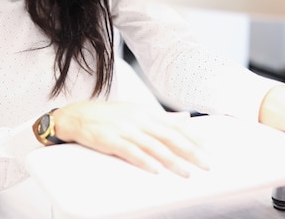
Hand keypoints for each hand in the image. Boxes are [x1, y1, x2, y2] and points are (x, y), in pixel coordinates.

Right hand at [53, 101, 209, 176]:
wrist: (76, 115)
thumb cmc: (107, 115)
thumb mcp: (136, 111)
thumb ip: (162, 117)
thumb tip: (185, 117)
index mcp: (145, 112)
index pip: (174, 125)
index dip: (193, 137)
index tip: (208, 149)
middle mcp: (137, 119)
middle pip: (168, 136)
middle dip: (190, 151)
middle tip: (205, 164)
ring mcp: (124, 129)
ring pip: (153, 145)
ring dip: (172, 160)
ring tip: (186, 172)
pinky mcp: (110, 140)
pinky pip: (130, 152)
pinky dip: (144, 161)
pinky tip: (155, 170)